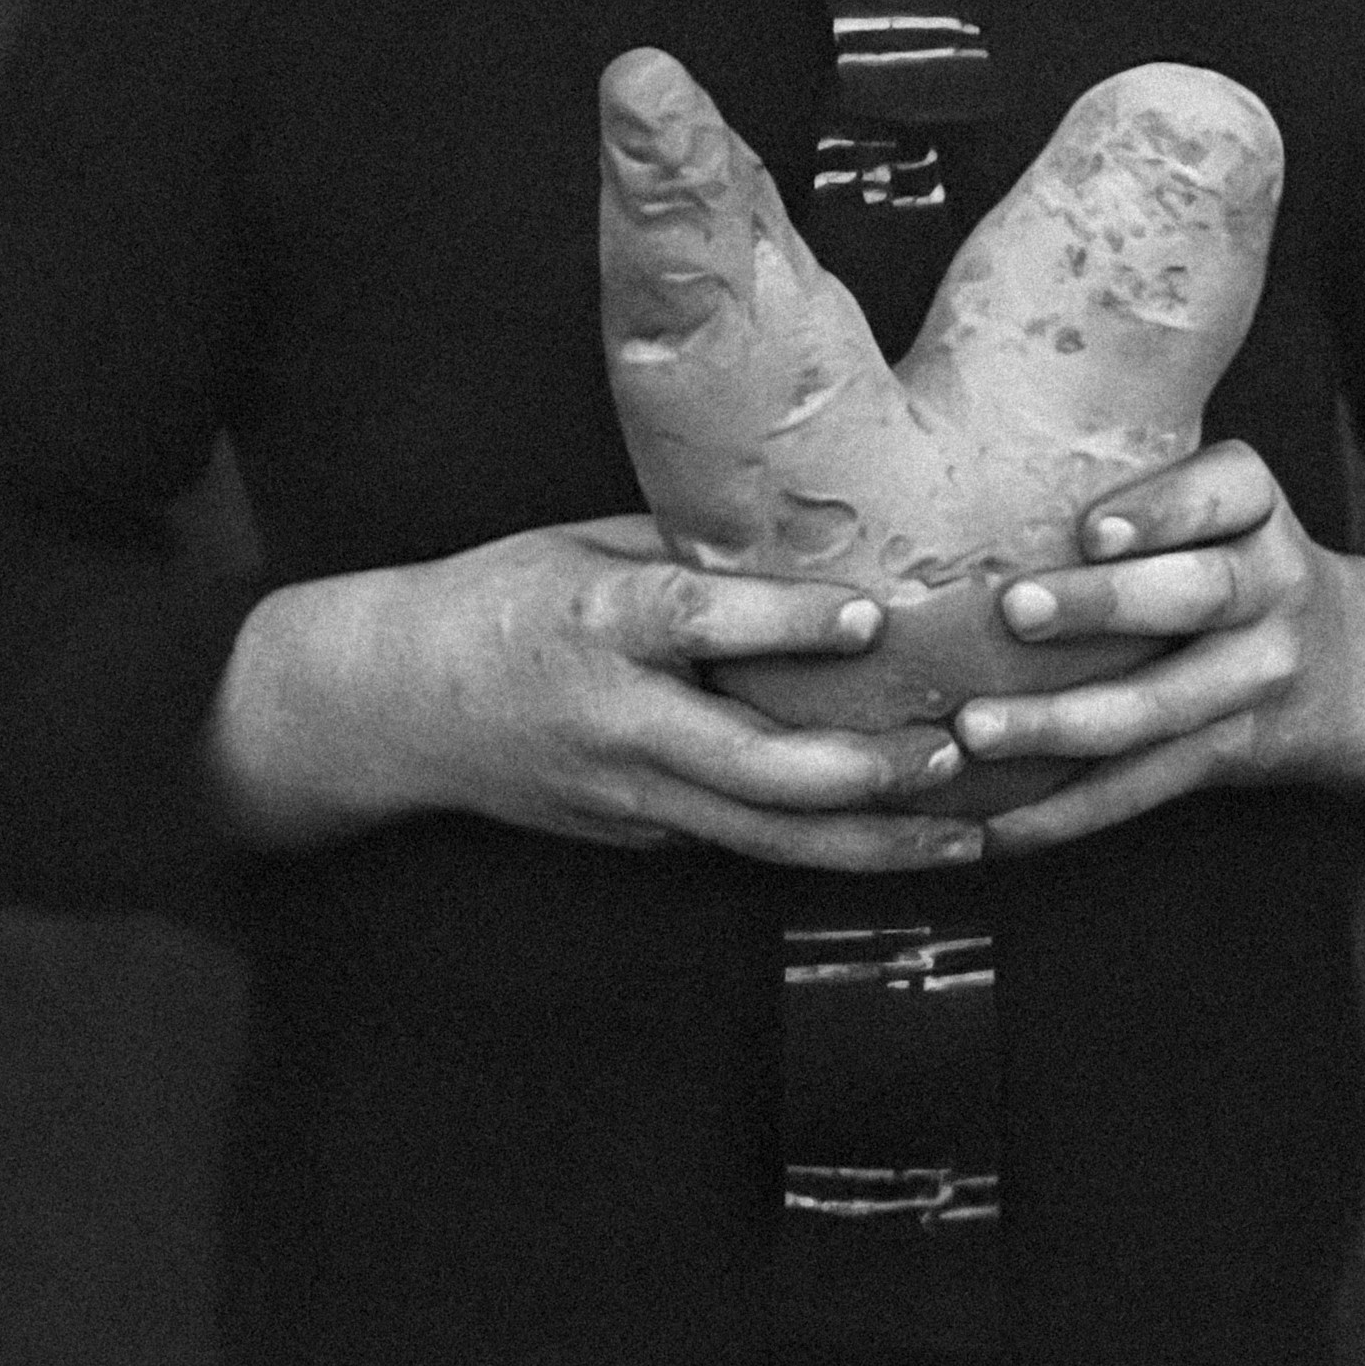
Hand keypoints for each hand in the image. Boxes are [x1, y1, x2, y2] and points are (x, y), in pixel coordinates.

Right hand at [203, 514, 985, 875]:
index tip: (875, 616)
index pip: (699, 622)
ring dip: (872, 842)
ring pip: (765, 837)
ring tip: (966, 834)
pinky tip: (905, 844)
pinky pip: (746, 846)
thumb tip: (816, 516)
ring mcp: (627, 796)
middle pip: (751, 766)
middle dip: (864, 771)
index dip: (788, 624)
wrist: (397, 705)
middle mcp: (617, 720)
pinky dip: (827, 850)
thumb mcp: (586, 544)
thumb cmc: (502, 599)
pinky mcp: (639, 837)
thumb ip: (689, 548)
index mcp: (598, 620)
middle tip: (955, 750)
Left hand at [949, 442, 1364, 854]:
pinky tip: (994, 825)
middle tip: (1013, 609)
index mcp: (1258, 509)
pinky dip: (1067, 809)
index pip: (1228, 489)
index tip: (1092, 526)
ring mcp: (1259, 677)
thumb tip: (963, 467)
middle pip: (1198, 594)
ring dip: (1062, 722)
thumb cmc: (1235, 557)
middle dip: (1104, 604)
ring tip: (976, 728)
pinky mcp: (1231, 751)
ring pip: (1162, 705)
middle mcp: (1272, 586)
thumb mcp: (1222, 505)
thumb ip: (1134, 488)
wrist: (1357, 667)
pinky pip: (1146, 784)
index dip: (1164, 508)